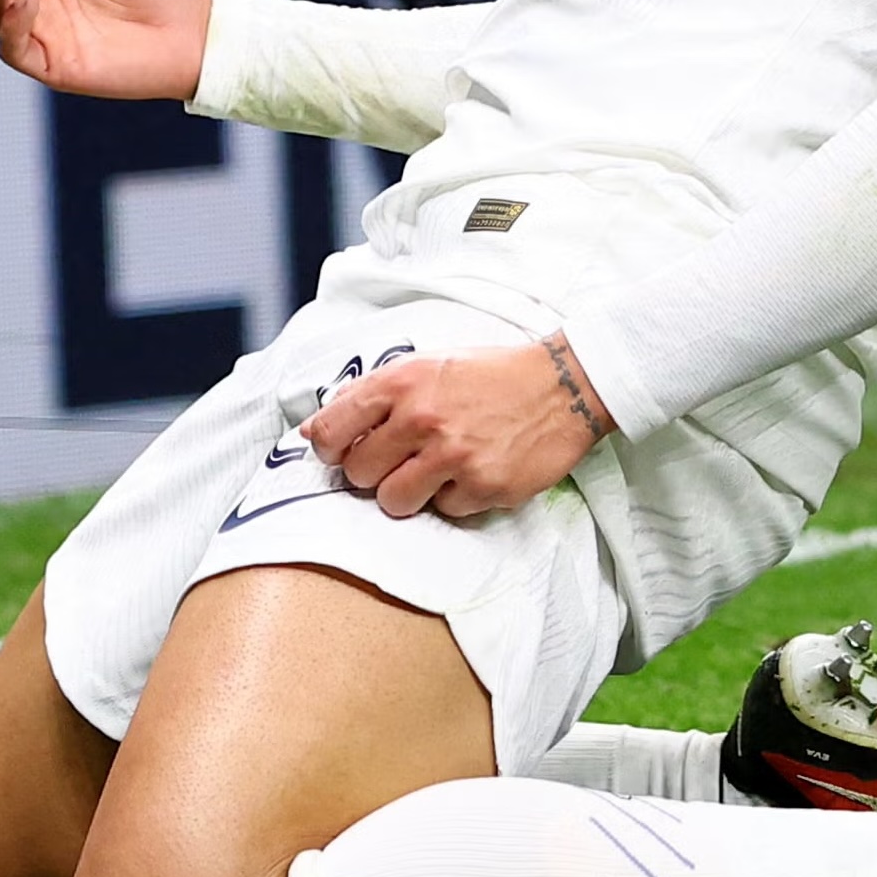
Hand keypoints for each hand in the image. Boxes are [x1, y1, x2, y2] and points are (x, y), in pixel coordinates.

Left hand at [303, 333, 612, 520]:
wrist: (561, 385)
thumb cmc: (490, 375)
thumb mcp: (427, 365)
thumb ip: (371, 395)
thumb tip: (314, 431)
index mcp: (403, 381)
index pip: (334, 428)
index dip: (329, 449)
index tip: (340, 453)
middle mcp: (423, 417)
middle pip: (359, 473)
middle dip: (371, 473)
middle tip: (396, 462)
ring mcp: (454, 455)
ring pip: (393, 502)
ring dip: (407, 494)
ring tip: (432, 472)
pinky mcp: (484, 485)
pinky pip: (444, 511)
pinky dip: (454, 498)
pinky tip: (472, 472)